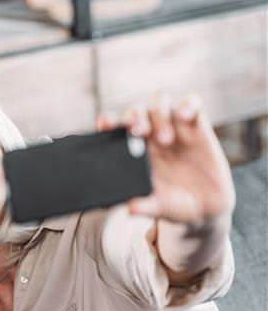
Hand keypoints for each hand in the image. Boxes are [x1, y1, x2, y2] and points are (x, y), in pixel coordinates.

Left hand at [97, 94, 234, 224]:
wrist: (206, 208)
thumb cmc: (173, 204)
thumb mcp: (160, 207)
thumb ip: (146, 206)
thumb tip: (131, 208)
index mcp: (132, 150)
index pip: (115, 128)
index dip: (108, 121)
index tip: (104, 123)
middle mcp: (150, 135)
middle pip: (136, 111)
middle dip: (134, 117)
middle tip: (138, 132)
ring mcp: (173, 127)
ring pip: (160, 102)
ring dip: (158, 113)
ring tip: (165, 139)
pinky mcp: (197, 126)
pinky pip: (192, 104)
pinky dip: (188, 104)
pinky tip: (186, 115)